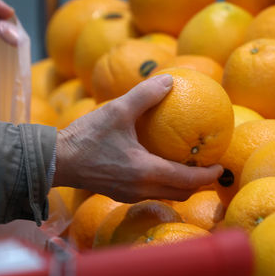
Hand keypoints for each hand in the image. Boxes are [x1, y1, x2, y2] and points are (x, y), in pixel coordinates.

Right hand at [52, 74, 222, 202]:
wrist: (53, 161)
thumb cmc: (85, 137)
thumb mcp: (117, 111)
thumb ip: (145, 95)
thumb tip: (170, 80)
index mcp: (146, 172)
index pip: (188, 180)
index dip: (208, 175)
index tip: (221, 166)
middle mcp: (141, 189)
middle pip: (182, 193)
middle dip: (200, 184)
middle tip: (210, 166)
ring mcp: (130, 194)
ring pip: (168, 195)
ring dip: (182, 185)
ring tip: (191, 166)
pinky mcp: (121, 194)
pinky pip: (153, 192)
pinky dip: (166, 184)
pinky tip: (163, 165)